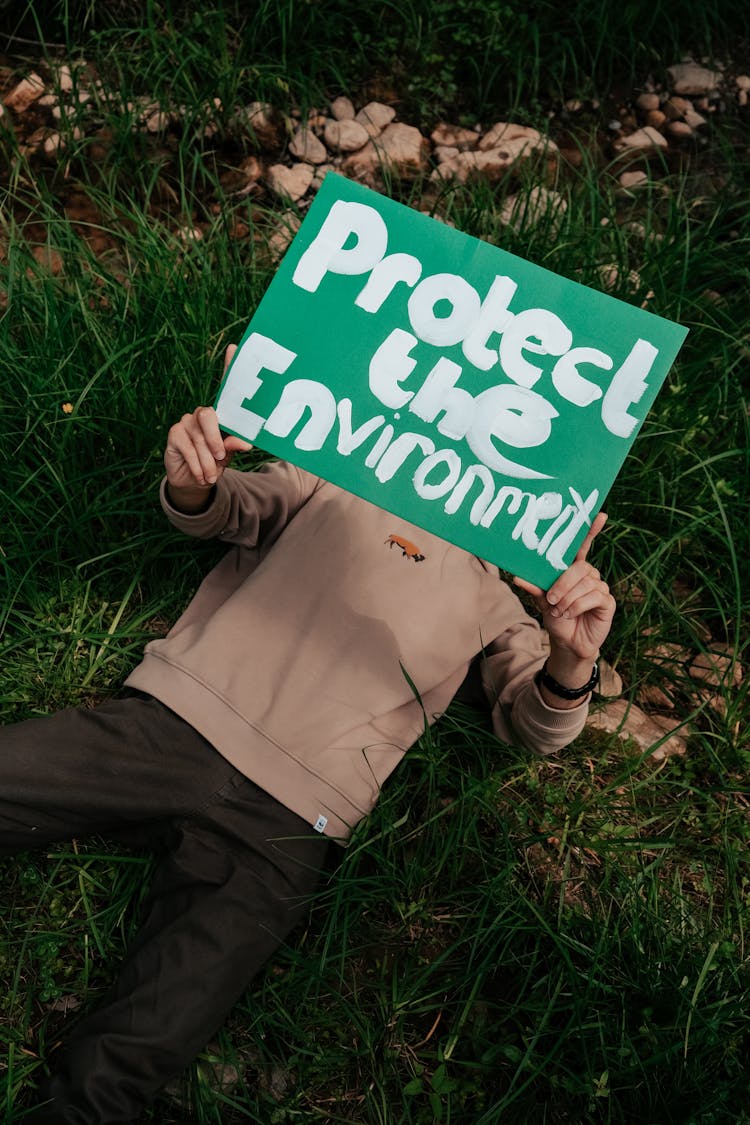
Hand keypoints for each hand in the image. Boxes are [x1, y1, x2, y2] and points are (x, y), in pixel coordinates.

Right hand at [164, 345, 251, 506]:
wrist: (195, 482)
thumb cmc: (215, 463)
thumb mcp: (228, 455)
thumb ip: (234, 445)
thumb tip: (245, 442)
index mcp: (220, 416)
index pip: (225, 388)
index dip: (228, 367)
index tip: (233, 347)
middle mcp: (203, 414)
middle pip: (209, 415)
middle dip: (217, 438)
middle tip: (221, 457)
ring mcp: (187, 421)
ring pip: (199, 437)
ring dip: (207, 460)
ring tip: (212, 475)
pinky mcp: (175, 433)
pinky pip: (187, 446)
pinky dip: (197, 464)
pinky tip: (201, 474)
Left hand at [514, 511, 615, 672]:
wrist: (567, 642)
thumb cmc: (556, 617)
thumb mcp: (542, 601)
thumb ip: (534, 586)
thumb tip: (516, 576)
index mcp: (574, 569)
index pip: (583, 546)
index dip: (591, 530)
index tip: (600, 515)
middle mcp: (589, 574)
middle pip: (580, 568)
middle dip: (563, 584)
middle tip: (552, 600)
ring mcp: (600, 587)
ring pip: (585, 584)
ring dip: (568, 599)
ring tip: (559, 611)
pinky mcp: (607, 601)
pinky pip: (593, 596)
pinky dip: (577, 606)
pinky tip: (570, 614)